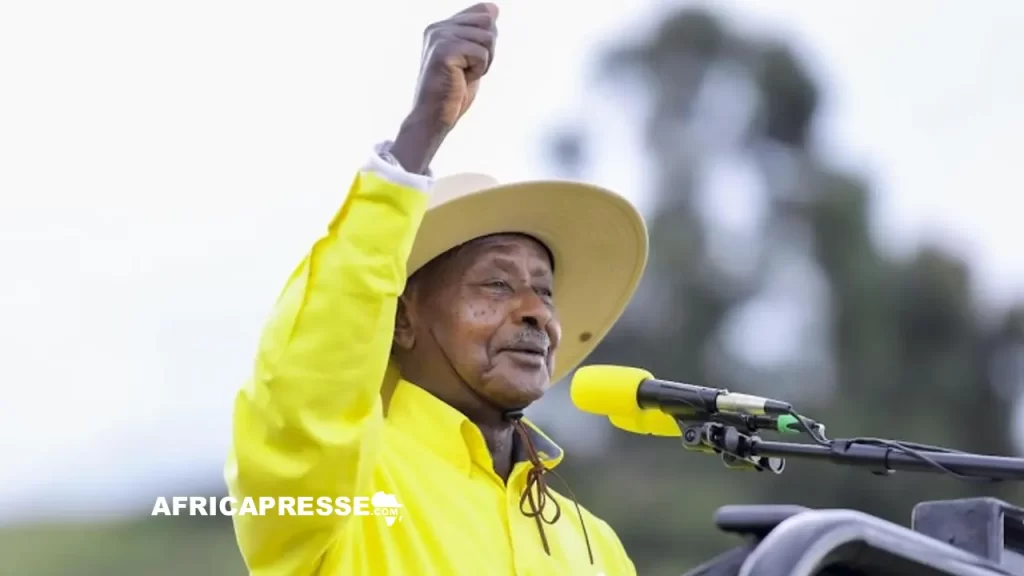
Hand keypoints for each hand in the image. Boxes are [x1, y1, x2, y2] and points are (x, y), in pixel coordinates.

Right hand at [391, 3, 498, 172]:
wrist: (434, 118)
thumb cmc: (452, 92)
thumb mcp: (470, 58)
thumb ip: (479, 33)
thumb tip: (494, 8)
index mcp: (442, 26)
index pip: (484, 12)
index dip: (487, 40)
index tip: (469, 60)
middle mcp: (438, 27)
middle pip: (488, 22)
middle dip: (488, 50)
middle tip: (468, 69)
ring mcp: (440, 37)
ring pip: (488, 37)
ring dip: (483, 62)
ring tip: (462, 75)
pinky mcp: (444, 50)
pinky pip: (481, 53)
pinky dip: (478, 70)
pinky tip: (460, 79)